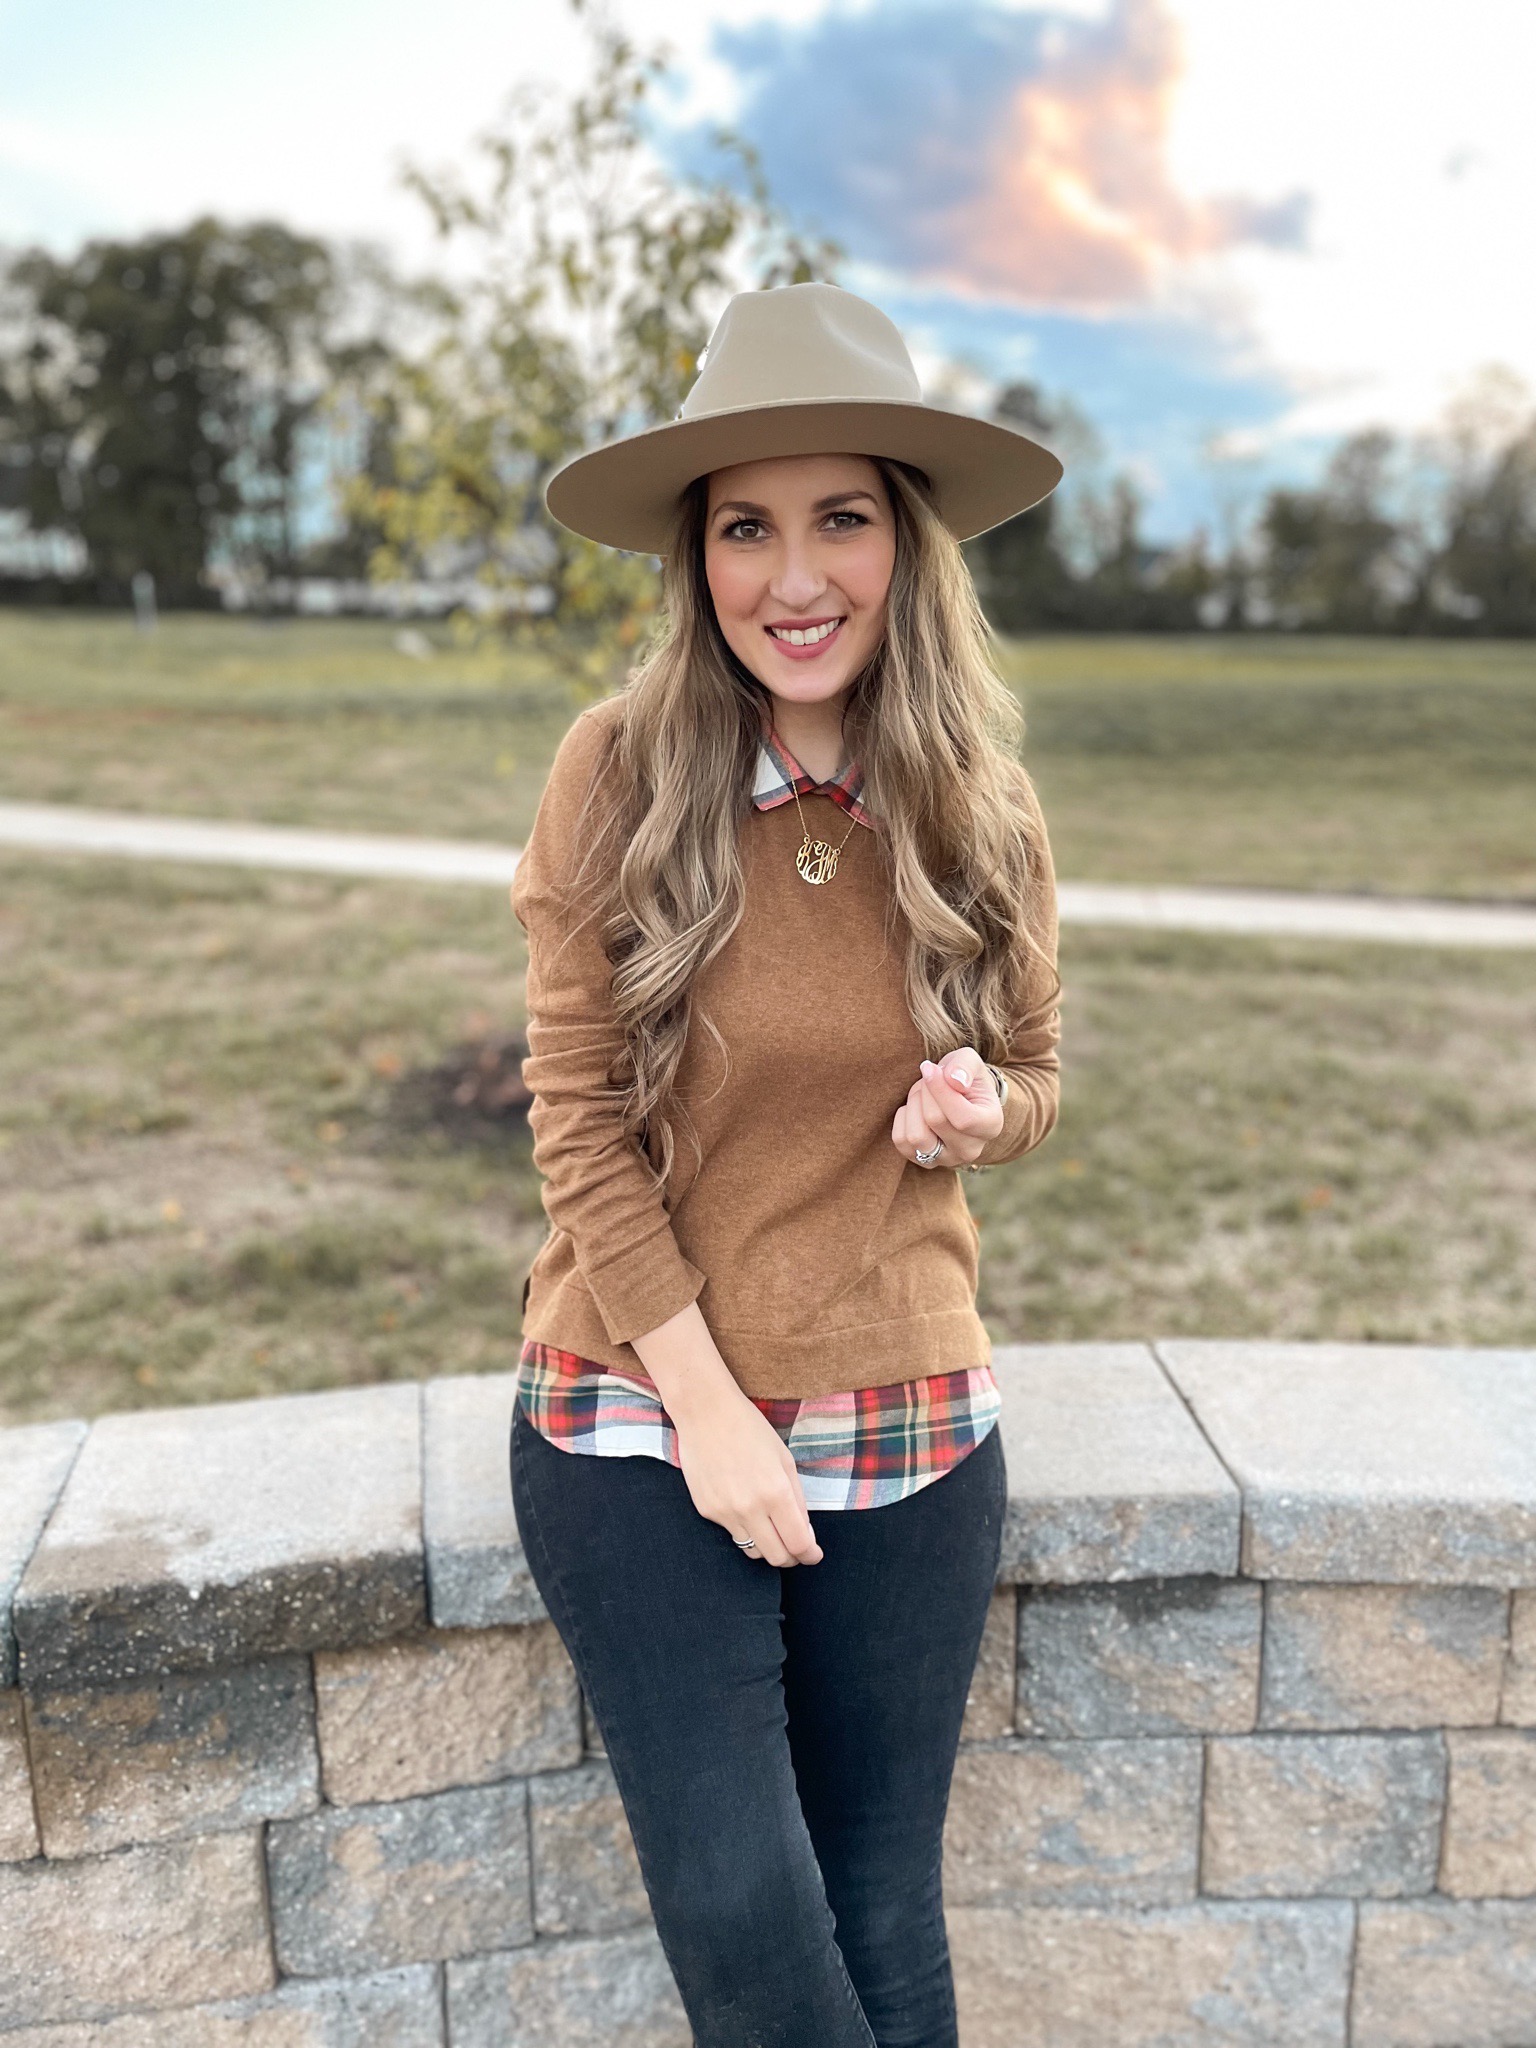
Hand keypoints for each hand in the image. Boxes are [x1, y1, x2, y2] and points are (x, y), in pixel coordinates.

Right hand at [672, 1383, 823, 1567]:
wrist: (705, 1413)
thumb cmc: (750, 1429)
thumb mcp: (785, 1460)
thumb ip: (797, 1500)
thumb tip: (804, 1533)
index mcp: (775, 1492)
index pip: (798, 1544)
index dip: (810, 1555)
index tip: (814, 1554)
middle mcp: (749, 1508)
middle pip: (777, 1557)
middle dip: (792, 1557)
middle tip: (797, 1547)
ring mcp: (725, 1513)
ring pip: (752, 1551)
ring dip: (768, 1547)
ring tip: (772, 1530)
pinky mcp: (707, 1511)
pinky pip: (732, 1533)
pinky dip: (745, 1528)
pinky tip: (744, 1505)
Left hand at [891, 1046, 1003, 1168]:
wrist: (960, 1097)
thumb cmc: (964, 1078)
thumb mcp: (969, 1061)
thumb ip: (964, 1065)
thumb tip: (954, 1080)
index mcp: (991, 1125)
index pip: (963, 1118)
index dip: (940, 1090)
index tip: (929, 1068)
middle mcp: (971, 1149)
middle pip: (935, 1121)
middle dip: (926, 1091)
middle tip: (930, 1079)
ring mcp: (947, 1160)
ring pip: (916, 1136)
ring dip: (913, 1106)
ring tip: (922, 1094)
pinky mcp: (924, 1161)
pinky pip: (901, 1141)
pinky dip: (903, 1119)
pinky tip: (915, 1109)